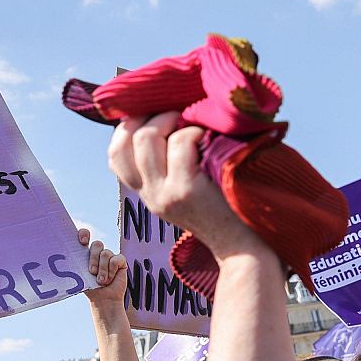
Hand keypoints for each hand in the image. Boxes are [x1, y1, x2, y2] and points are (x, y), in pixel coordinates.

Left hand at [77, 228, 126, 306]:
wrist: (103, 299)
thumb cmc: (90, 288)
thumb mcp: (80, 275)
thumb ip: (75, 265)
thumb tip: (61, 260)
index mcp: (87, 253)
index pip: (85, 235)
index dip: (84, 234)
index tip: (83, 241)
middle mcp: (99, 253)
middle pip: (97, 244)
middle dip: (93, 259)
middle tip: (91, 272)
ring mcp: (110, 256)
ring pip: (105, 253)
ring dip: (102, 270)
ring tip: (101, 281)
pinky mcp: (120, 261)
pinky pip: (116, 260)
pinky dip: (111, 271)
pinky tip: (110, 279)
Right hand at [108, 113, 272, 260]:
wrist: (245, 246)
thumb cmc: (226, 206)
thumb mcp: (186, 189)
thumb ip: (170, 165)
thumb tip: (166, 117)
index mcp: (147, 193)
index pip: (115, 156)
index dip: (126, 127)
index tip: (153, 114)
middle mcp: (150, 195)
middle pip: (125, 142)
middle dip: (149, 116)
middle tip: (177, 113)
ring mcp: (165, 194)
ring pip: (146, 139)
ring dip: (169, 118)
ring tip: (193, 121)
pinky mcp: (185, 190)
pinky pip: (179, 143)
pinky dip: (193, 131)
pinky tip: (209, 137)